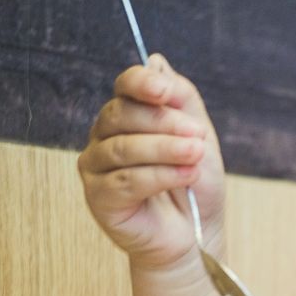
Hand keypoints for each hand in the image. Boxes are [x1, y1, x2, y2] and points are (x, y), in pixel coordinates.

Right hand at [77, 54, 225, 270]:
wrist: (196, 233)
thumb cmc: (194, 185)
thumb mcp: (198, 136)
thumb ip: (181, 99)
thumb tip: (157, 61)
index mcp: (127, 117)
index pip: (125, 87)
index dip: (142, 83)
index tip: (166, 91)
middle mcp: (104, 138)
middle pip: (123, 114)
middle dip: (165, 123)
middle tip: (199, 136)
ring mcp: (96, 168)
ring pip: (124, 148)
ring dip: (166, 149)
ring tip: (196, 155)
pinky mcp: (99, 199)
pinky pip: (125, 180)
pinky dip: (160, 175)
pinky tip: (187, 176)